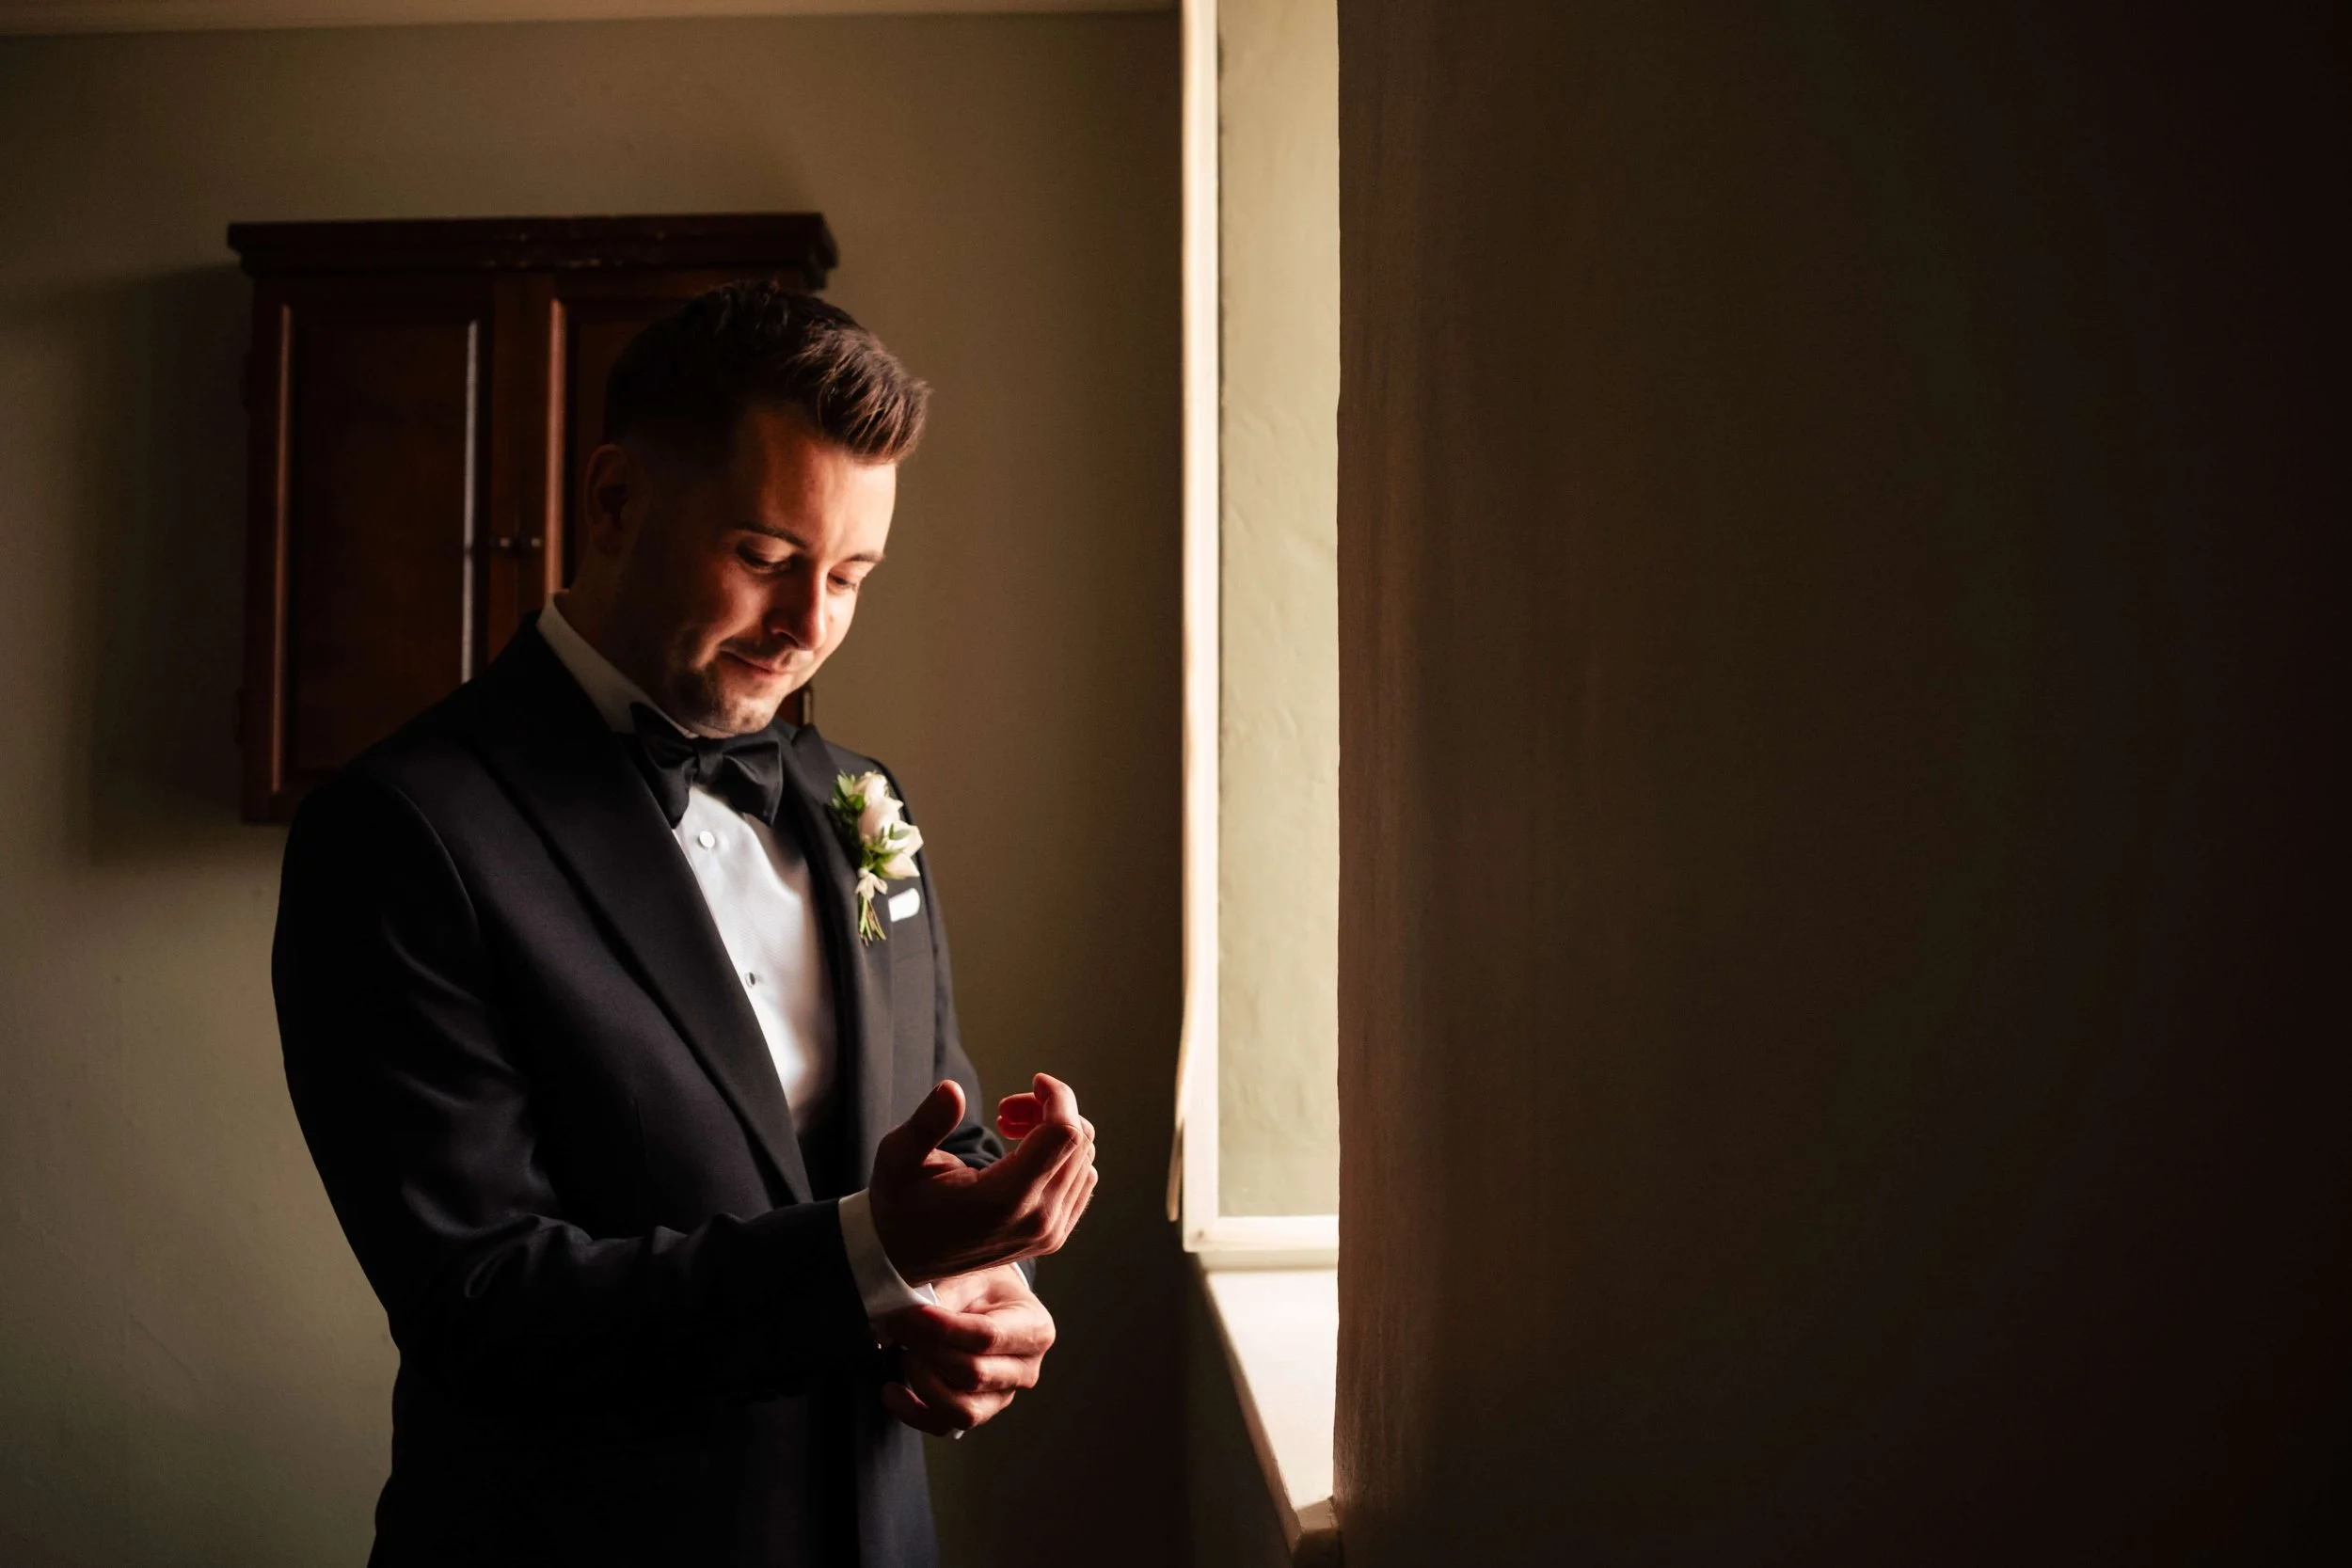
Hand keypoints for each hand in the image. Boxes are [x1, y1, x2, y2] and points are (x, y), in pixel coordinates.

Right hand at [867, 1074, 1097, 1284]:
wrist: (903, 1257)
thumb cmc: (900, 1203)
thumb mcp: (898, 1157)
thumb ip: (928, 1122)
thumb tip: (952, 1089)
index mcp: (1003, 1199)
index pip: (1064, 1134)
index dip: (1057, 1096)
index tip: (1033, 1081)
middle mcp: (1037, 1220)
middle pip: (1079, 1141)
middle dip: (1051, 1109)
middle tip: (1007, 1110)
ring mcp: (1049, 1233)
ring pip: (1084, 1159)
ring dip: (1056, 1132)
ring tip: (1010, 1129)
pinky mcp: (1052, 1237)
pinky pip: (1081, 1181)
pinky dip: (1062, 1156)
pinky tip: (1025, 1153)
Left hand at [879, 1265, 1055, 1435]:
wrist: (989, 1301)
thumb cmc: (982, 1284)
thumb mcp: (971, 1276)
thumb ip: (946, 1296)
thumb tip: (912, 1319)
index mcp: (1035, 1329)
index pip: (987, 1337)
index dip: (944, 1329)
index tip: (911, 1315)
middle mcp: (1025, 1370)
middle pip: (973, 1374)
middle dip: (929, 1351)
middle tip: (901, 1326)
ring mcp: (1002, 1396)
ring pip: (963, 1410)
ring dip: (924, 1383)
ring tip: (905, 1354)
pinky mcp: (976, 1411)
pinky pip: (943, 1425)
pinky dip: (912, 1412)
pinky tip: (892, 1390)